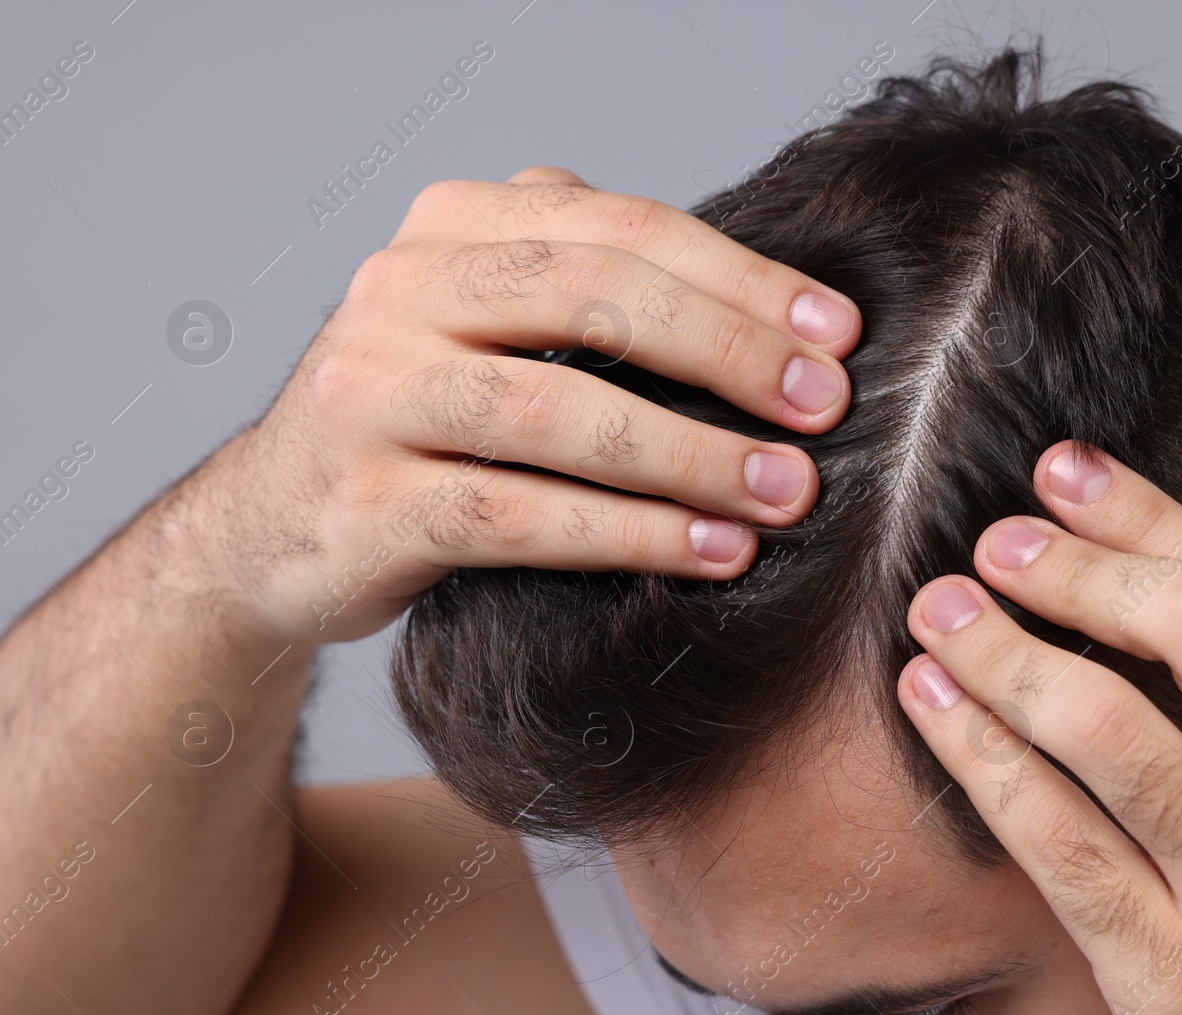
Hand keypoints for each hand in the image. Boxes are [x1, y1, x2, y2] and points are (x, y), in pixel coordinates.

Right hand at [169, 167, 858, 643]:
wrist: (275, 523)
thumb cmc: (427, 419)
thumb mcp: (495, 322)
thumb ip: (592, 285)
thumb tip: (778, 314)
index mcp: (451, 227)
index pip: (619, 227)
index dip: (742, 278)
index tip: (837, 336)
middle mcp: (399, 291)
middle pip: (593, 297)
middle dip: (729, 352)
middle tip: (826, 409)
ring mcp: (372, 395)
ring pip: (558, 412)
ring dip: (693, 455)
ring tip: (788, 494)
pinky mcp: (366, 503)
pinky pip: (519, 515)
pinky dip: (630, 534)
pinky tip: (712, 552)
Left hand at [898, 441, 1181, 1014]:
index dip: (1153, 520)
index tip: (1074, 479)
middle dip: (1078, 567)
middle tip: (1000, 538)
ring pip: (1105, 727)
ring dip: (1003, 650)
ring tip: (939, 609)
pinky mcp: (1176, 980)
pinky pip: (1058, 843)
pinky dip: (983, 759)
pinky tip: (934, 707)